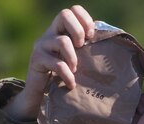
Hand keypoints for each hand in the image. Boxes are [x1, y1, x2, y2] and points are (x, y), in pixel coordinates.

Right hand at [5, 5, 94, 121]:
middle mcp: (50, 33)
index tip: (90, 36)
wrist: (40, 93)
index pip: (72, 10)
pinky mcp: (37, 59)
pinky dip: (67, 74)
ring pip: (62, 41)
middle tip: (82, 47)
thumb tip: (106, 39)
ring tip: (75, 70)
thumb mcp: (74, 58)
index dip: (84, 19)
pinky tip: (71, 83)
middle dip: (78, 31)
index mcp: (60, 29)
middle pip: (64, 14)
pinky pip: (57, 64)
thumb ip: (84, 48)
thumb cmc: (62, 75)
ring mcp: (41, 44)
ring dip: (73, 57)